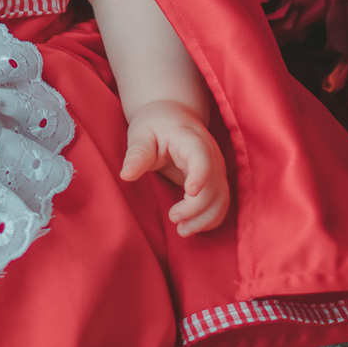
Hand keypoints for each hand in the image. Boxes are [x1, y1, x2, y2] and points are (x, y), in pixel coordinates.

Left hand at [121, 100, 229, 236]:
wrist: (173, 116)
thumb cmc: (155, 125)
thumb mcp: (141, 134)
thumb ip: (137, 154)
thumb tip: (125, 175)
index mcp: (191, 139)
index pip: (202, 158)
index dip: (200, 175)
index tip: (190, 193)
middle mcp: (210, 154)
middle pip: (214, 184)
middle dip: (196, 207)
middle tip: (173, 218)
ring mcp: (216, 168)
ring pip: (222, 198)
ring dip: (206, 218)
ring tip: (182, 231)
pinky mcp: (216, 180)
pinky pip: (221, 202)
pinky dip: (211, 218)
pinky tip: (193, 227)